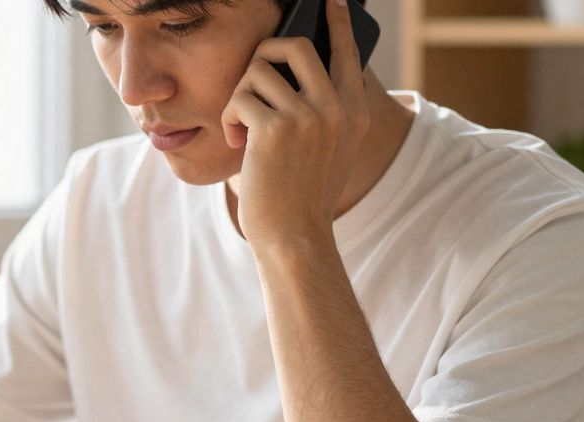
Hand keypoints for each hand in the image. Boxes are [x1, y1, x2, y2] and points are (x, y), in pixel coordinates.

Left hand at [220, 0, 369, 246]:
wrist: (294, 236)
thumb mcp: (330, 151)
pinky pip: (239, 99)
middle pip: (294, 46)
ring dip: (239, 99)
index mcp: (354, 110)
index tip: (328, 0)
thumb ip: (326, 113)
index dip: (335, 22)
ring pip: (257, 72)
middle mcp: (336, 107)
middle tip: (251, 82)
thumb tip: (300, 70)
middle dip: (262, 55)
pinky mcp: (275, 128)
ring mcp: (308, 115)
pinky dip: (230, 119)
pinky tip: (237, 143)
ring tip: (242, 129)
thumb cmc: (302, 195)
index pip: (346, 51)